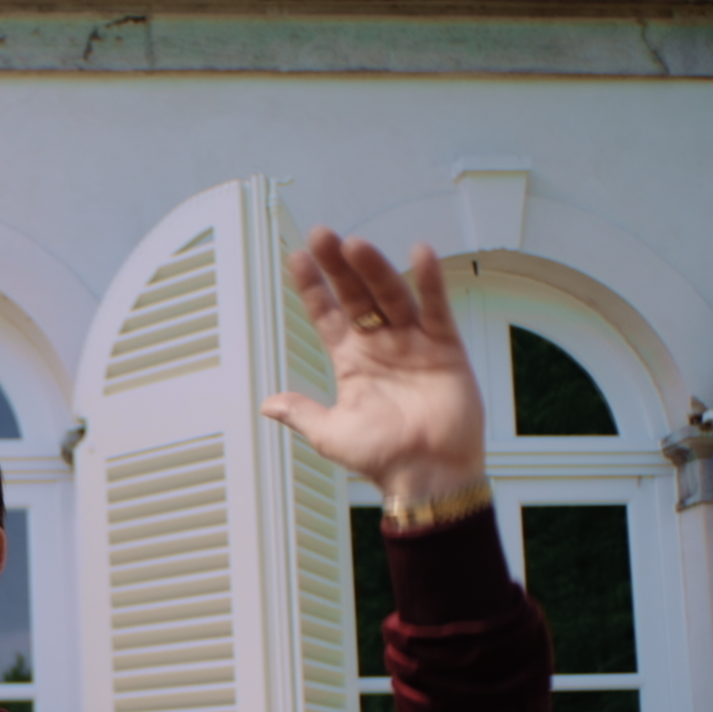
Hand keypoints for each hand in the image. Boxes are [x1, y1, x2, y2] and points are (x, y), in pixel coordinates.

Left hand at [261, 229, 484, 501]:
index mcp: (351, 361)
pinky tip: (420, 253)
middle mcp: (380, 344)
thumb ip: (302, 413)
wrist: (428, 475)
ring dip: (374, 270)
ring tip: (355, 245)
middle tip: (321, 236)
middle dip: (339, 267)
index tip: (296, 259)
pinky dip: (430, 282)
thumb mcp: (331, 435)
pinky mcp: (444, 347)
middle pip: (356, 296)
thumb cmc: (382, 457)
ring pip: (391, 296)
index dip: (313, 288)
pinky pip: (436, 309)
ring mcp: (413, 342)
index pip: (327, 315)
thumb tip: (267, 405)